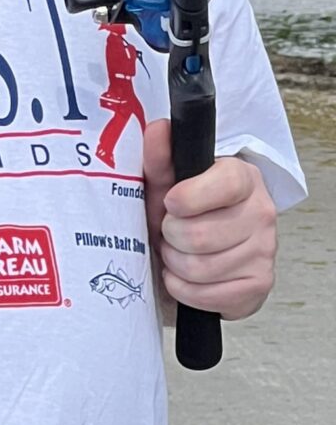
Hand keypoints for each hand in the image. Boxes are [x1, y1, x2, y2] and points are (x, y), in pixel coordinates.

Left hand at [143, 119, 277, 320]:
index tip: (171, 202)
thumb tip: (158, 130)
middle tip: (170, 232)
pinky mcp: (259, 284)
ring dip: (174, 263)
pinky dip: (183, 289)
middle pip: (201, 235)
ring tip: (176, 252)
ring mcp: (265, 250)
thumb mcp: (163, 184)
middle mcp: (262, 212)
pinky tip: (184, 276)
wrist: (193, 255)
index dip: (189, 198)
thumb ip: (160, 159)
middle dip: (171, 237)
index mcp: (243, 178)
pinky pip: (207, 294)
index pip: (225, 184)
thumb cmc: (180, 215)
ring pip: (200, 267)